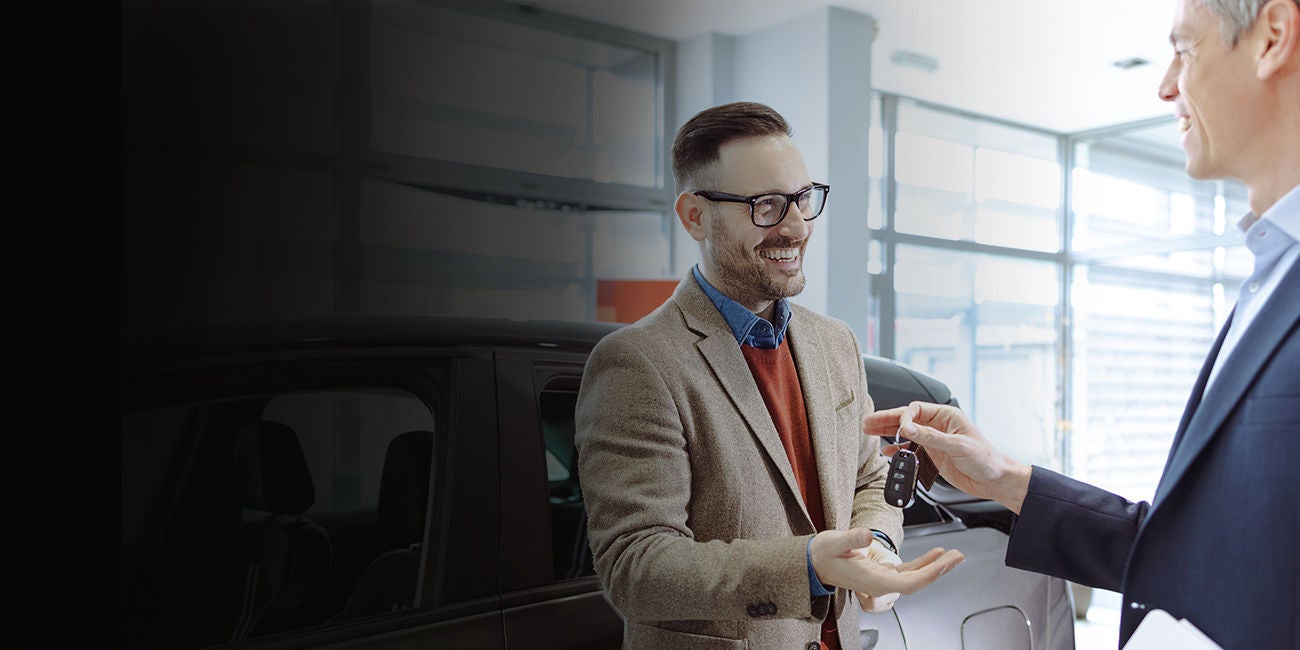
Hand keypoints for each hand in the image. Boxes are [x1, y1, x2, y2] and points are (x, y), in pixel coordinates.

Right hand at [810, 529, 963, 599]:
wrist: (814, 562)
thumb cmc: (823, 554)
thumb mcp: (834, 542)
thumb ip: (851, 539)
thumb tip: (867, 536)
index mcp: (871, 580)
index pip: (907, 583)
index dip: (927, 575)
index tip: (942, 564)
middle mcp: (881, 583)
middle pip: (918, 582)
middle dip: (940, 570)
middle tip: (958, 556)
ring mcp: (884, 579)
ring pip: (917, 577)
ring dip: (937, 567)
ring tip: (954, 555)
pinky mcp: (884, 572)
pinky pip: (909, 571)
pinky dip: (925, 562)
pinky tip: (936, 554)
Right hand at [864, 401, 1031, 512]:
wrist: (996, 480)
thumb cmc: (986, 459)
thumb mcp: (958, 446)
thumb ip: (931, 437)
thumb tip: (908, 428)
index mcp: (946, 416)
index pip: (916, 410)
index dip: (903, 417)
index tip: (898, 429)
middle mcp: (938, 426)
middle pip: (907, 419)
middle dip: (886, 420)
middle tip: (868, 422)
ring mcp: (935, 441)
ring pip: (906, 434)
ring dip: (888, 434)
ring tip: (869, 433)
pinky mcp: (933, 456)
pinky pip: (911, 450)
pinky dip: (899, 451)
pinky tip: (888, 452)